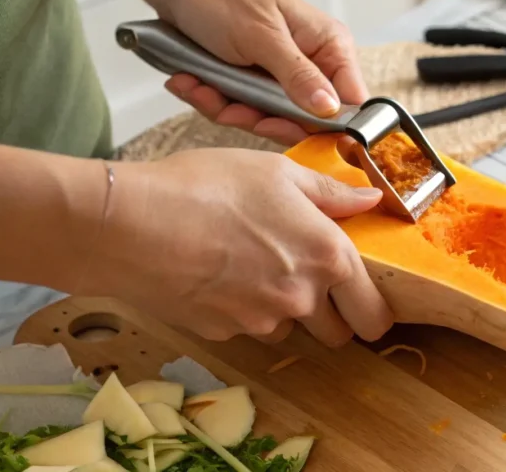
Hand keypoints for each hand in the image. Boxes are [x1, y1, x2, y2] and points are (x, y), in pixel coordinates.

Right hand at [84, 148, 393, 345]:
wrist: (130, 224)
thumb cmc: (204, 187)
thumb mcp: (276, 172)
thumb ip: (331, 193)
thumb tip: (369, 200)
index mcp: (328, 256)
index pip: (376, 314)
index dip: (375, 309)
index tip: (365, 297)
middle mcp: (301, 297)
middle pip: (339, 334)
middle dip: (334, 316)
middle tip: (314, 283)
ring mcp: (260, 320)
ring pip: (290, 330)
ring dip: (285, 311)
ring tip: (255, 265)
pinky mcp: (222, 332)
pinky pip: (247, 328)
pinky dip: (242, 309)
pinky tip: (219, 273)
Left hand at [160, 0, 366, 145]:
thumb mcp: (262, 36)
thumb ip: (298, 75)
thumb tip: (331, 109)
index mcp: (328, 46)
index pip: (350, 101)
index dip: (329, 125)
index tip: (292, 132)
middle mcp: (311, 65)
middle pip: (306, 120)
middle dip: (263, 119)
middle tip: (231, 110)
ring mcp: (281, 77)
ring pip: (269, 119)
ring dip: (229, 109)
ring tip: (199, 86)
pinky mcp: (253, 85)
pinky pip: (241, 111)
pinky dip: (213, 102)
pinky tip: (190, 82)